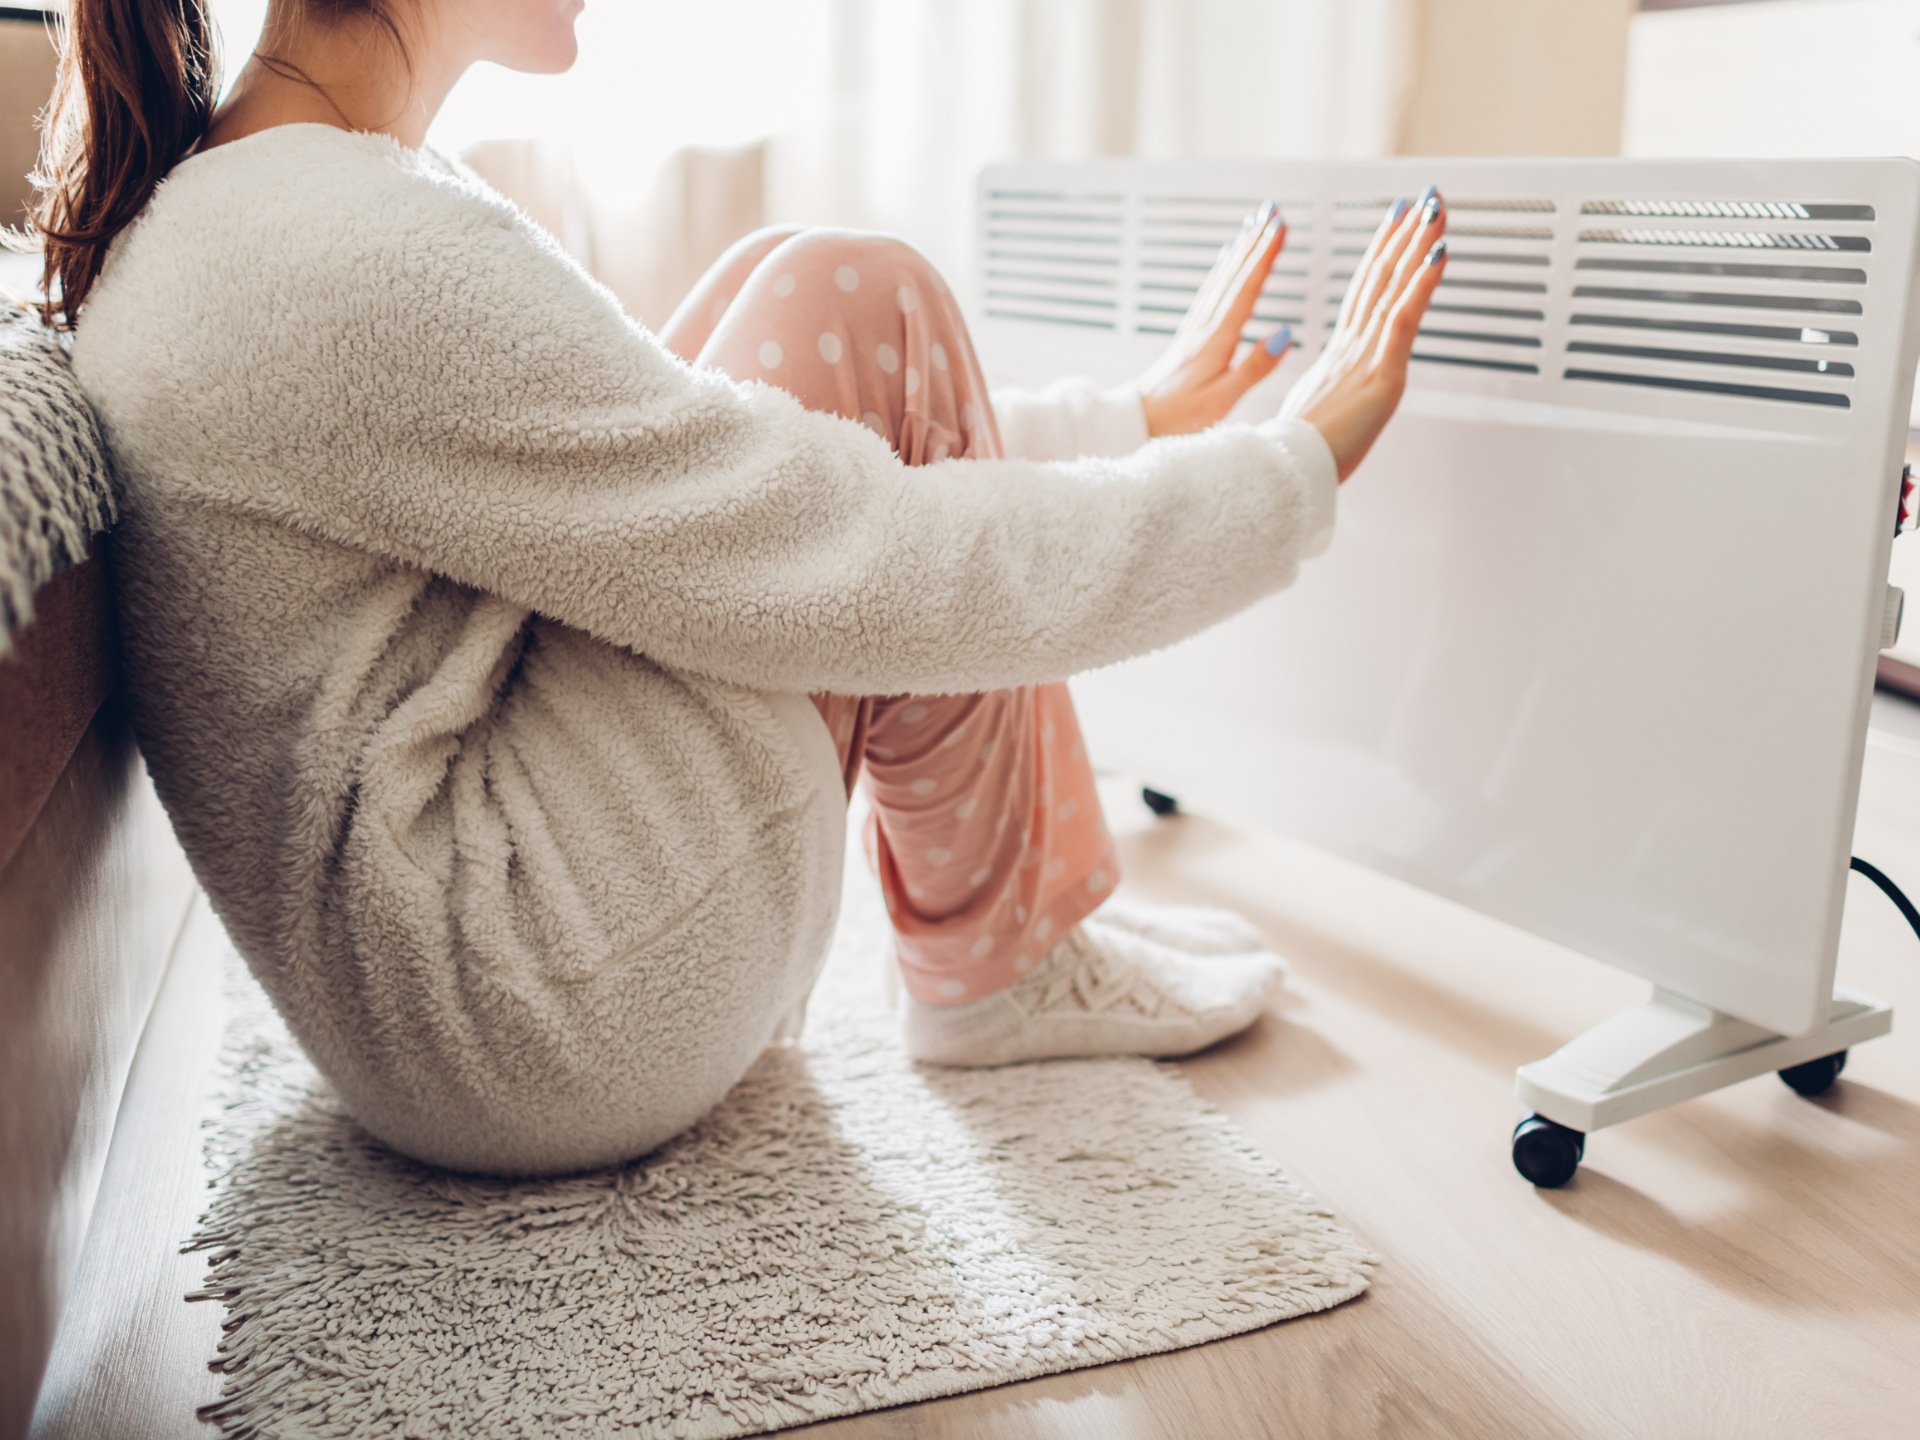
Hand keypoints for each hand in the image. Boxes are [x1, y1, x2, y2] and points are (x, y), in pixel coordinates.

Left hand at [1137, 202, 1293, 437]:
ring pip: (1221, 280)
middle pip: (1233, 276)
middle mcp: (1204, 329)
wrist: (1138, 423)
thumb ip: (1255, 368)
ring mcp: (1194, 331)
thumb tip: (1284, 334)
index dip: (1264, 256)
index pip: (1246, 289)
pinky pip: (1209, 292)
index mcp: (1216, 341)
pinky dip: (1221, 270)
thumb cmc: (1179, 419)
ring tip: (1254, 224)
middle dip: (1254, 242)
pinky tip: (1226, 259)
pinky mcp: (1189, 337)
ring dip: (1240, 250)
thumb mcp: (1222, 401)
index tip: (1280, 227)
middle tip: (1272, 211)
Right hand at [1282, 187, 1448, 481]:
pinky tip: (1438, 254)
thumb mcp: (1311, 423)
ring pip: (1393, 287)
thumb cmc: (1294, 459)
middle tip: (1418, 201)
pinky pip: (1404, 317)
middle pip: (1378, 280)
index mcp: (1335, 360)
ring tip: (1433, 209)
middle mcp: (1350, 349)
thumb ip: (1324, 406)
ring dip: (1417, 244)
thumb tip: (1326, 409)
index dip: (1379, 259)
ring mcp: (1365, 358)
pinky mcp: (1380, 373)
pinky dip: (1423, 283)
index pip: (1362, 297)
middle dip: (1400, 236)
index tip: (1393, 227)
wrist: (1286, 474)